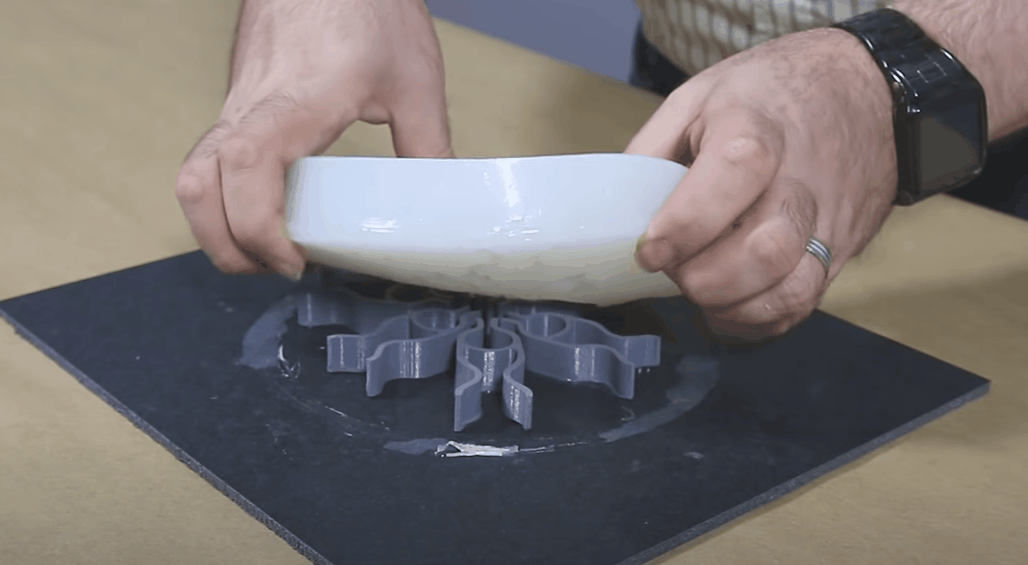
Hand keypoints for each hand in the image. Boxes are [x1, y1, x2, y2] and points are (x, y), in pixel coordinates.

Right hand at [175, 0, 451, 279]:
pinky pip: (210, 158)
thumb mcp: (415, 80)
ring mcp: (236, 103)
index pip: (245, 174)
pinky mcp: (237, 100)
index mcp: (294, 104)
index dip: (257, 230)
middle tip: (282, 266)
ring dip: (217, 225)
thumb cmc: (367, 4)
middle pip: (197, 188)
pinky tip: (270, 206)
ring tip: (269, 247)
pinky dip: (225, 196)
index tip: (295, 261)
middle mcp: (250, 108)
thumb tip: (441, 201)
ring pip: (192, 174)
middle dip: (227, 246)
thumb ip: (429, 146)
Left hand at [628, 28, 897, 339]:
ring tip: (701, 293)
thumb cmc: (770, 95)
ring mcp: (828, 220)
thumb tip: (617, 211)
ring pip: (793, 288)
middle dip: (705, 279)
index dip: (686, 223)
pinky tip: (730, 304)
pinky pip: (805, 303)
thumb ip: (652, 150)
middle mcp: (801, 179)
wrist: (864, 92)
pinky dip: (760, 318)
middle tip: (673, 272)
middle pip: (767, 248)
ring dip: (734, 307)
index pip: (735, 173)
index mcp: (758, 127)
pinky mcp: (842, 250)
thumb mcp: (699, 97)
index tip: (649, 250)